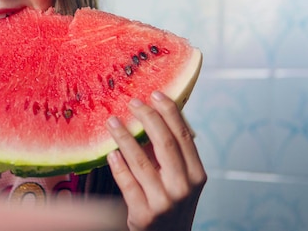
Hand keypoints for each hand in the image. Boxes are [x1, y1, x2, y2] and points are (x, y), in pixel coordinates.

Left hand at [105, 91, 206, 230]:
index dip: (170, 112)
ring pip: (141, 161)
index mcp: (197, 175)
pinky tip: (110, 152)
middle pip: (165, 144)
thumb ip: (170, 154)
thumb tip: (152, 115)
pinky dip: (118, 166)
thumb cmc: (171, 204)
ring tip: (112, 121)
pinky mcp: (144, 215)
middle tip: (132, 101)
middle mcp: (184, 188)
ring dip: (125, 137)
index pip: (184, 136)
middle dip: (148, 118)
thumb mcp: (180, 180)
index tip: (156, 93)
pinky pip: (127, 184)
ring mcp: (164, 202)